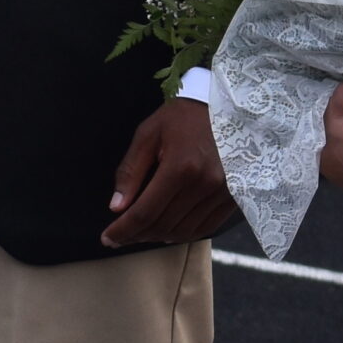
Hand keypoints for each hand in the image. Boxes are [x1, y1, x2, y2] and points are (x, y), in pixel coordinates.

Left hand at [102, 96, 236, 246]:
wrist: (228, 105)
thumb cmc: (184, 116)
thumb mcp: (149, 134)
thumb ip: (131, 170)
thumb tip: (117, 207)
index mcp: (180, 166)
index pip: (145, 212)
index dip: (123, 230)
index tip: (107, 238)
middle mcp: (204, 183)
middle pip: (163, 225)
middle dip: (136, 235)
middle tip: (121, 235)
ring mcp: (223, 191)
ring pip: (183, 231)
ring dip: (159, 236)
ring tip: (143, 232)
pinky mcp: (234, 195)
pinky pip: (206, 227)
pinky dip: (185, 234)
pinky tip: (170, 230)